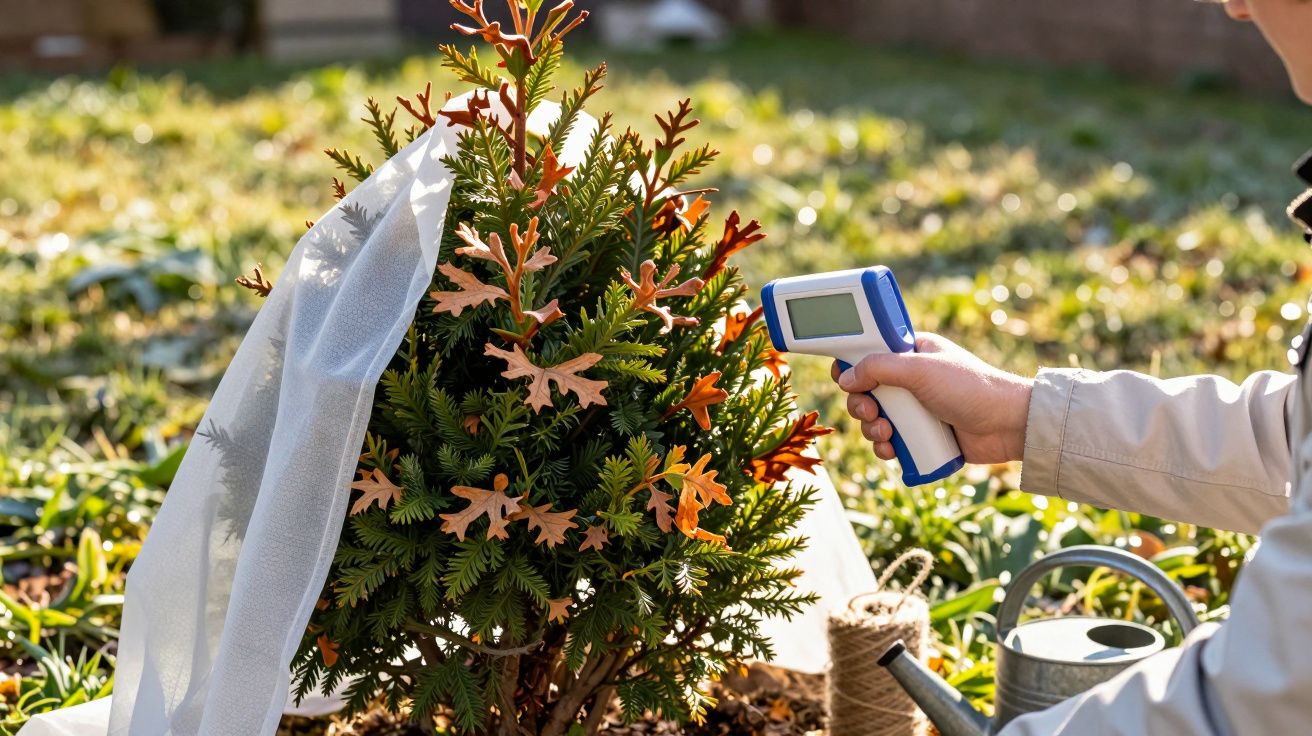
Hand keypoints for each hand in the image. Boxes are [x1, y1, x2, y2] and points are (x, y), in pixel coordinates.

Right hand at [831, 333, 1032, 464]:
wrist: (1007, 425)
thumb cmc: (969, 388)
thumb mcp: (919, 369)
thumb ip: (878, 368)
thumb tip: (844, 378)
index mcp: (910, 353)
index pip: (869, 353)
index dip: (852, 366)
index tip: (845, 379)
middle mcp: (910, 379)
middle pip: (865, 391)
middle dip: (861, 405)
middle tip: (872, 412)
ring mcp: (915, 408)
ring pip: (875, 419)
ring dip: (871, 429)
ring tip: (887, 434)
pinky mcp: (920, 435)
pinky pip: (890, 442)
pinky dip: (885, 448)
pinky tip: (892, 450)